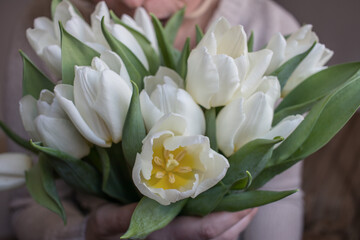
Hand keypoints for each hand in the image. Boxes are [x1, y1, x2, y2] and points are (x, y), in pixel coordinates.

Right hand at [86, 203, 257, 239]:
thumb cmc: (99, 233)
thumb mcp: (104, 222)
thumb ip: (122, 216)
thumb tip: (145, 205)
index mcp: (160, 236)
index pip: (202, 230)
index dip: (229, 217)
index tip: (248, 202)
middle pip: (217, 238)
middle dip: (239, 221)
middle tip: (256, 201)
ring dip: (235, 226)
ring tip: (247, 206)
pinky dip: (221, 229)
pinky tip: (226, 215)